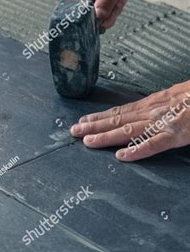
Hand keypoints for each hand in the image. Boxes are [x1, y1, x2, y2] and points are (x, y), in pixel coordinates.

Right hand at [66, 0, 130, 28]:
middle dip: (108, 14)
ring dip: (107, 9)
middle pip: (90, 20)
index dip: (103, 20)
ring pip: (92, 15)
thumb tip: (99, 20)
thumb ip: (106, 3)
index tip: (114, 10)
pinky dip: (103, 5)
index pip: (88, 22)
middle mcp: (73, 0)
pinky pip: (91, 9)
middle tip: (118, 2)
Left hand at [71, 81, 189, 161]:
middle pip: (117, 119)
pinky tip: (122, 157)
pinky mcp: (177, 134)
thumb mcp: (177, 95)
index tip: (83, 120)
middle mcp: (153, 111)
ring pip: (128, 130)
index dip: (100, 116)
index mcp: (153, 103)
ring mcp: (164, 122)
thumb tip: (147, 110)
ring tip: (87, 141)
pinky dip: (138, 150)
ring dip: (105, 137)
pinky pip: (155, 144)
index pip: (120, 111)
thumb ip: (161, 104)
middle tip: (74, 131)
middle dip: (93, 126)